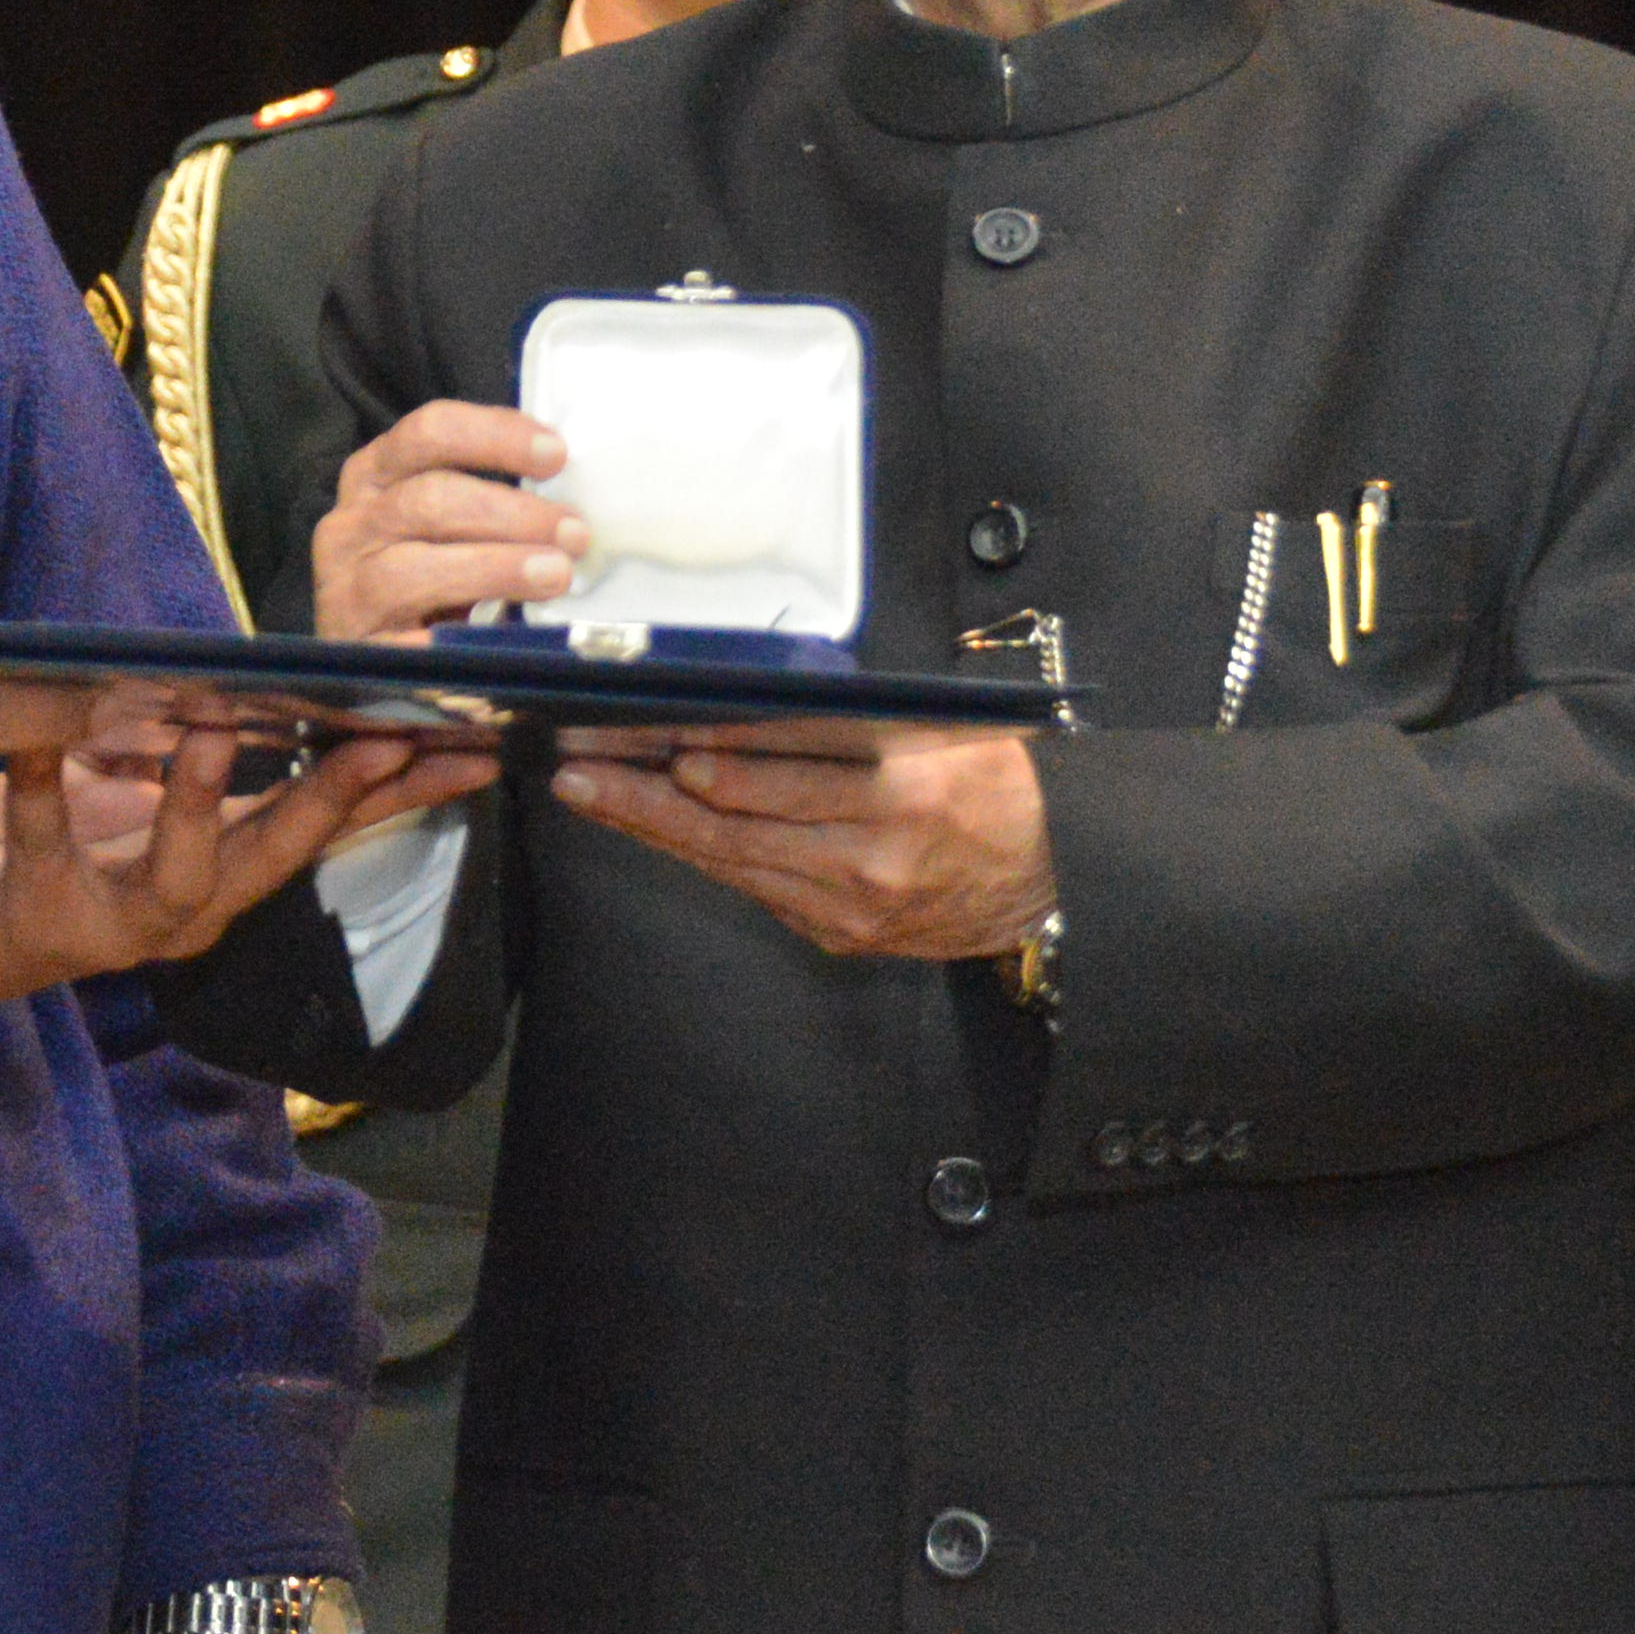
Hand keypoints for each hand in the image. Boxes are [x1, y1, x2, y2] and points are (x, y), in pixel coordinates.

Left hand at [0, 707, 493, 1022]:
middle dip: (334, 800)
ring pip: (176, 876)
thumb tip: (284, 678)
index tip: (471, 744)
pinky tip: (37, 738)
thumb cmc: (61, 845)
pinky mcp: (37, 915)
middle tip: (389, 738)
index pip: (331, 827)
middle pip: (279, 856)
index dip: (403, 791)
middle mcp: (186, 908)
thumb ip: (207, 749)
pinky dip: (38, 786)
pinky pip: (39, 840)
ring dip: (196, 806)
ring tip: (208, 734)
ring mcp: (114, 922)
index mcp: (224, 870)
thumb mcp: (146, 796)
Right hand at [311, 404, 580, 642]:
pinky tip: (493, 641)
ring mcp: (347, 588)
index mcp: (375, 476)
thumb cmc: (421, 578)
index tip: (556, 453)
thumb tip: (570, 507)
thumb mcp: (441, 526)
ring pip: (412, 568)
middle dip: (511, 513)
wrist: (355, 660)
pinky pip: (404, 644)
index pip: (429, 432)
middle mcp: (352, 524)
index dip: (494, 435)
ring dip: (496, 567)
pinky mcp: (356, 649)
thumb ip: (488, 505)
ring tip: (554, 575)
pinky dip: (449, 640)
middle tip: (574, 533)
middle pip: (428, 498)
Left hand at [546, 722, 1053, 964]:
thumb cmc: (997, 786)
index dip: (698, 739)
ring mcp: (852, 901)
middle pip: (734, 814)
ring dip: (651, 824)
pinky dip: (700, 854)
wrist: (1054, 878)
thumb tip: (742, 702)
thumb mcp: (939, 727)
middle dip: (643, 786)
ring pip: (730, 857)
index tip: (639, 722)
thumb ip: (848, 719)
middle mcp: (874, 849)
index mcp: (905, 784)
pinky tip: (654, 828)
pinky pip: (753, 886)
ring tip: (591, 791)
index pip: (777, 755)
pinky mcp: (841, 930)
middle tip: (579, 760)